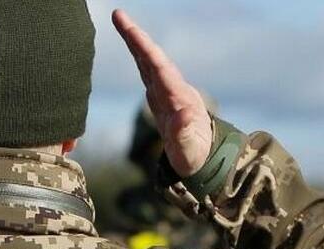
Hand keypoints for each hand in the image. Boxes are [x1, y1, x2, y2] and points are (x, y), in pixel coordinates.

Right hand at [112, 9, 213, 177]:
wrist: (205, 159)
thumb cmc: (195, 157)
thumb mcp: (190, 151)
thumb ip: (185, 136)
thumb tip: (183, 118)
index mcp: (179, 99)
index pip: (159, 69)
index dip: (145, 49)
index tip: (132, 31)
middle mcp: (173, 90)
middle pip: (152, 58)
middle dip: (136, 37)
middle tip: (119, 14)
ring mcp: (167, 92)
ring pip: (149, 62)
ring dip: (136, 41)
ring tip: (121, 20)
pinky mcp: (161, 97)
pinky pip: (148, 70)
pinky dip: (139, 54)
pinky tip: (132, 42)